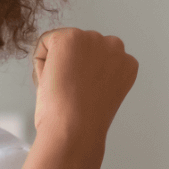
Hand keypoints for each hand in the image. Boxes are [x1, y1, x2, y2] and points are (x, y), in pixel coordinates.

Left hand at [16, 28, 137, 168]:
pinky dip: (41, 62)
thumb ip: (96, 74)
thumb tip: (74, 68)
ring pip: (61, 45)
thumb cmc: (82, 124)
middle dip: (69, 67)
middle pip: (78, 48)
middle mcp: (115, 46)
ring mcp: (93, 39)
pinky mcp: (70, 38)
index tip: (83, 97)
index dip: (81, 80)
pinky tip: (53, 80)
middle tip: (72, 94)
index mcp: (127, 63)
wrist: (74, 130)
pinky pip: (44, 42)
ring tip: (64, 88)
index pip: (93, 59)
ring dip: (55, 64)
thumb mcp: (100, 95)